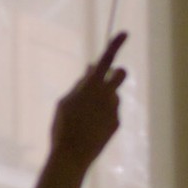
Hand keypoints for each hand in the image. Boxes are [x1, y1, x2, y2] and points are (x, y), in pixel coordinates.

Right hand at [48, 31, 129, 165]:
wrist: (72, 155)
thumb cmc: (63, 126)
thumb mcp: (65, 101)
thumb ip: (80, 85)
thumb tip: (91, 70)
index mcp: (92, 87)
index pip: (106, 60)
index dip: (115, 45)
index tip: (124, 33)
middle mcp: (107, 95)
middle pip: (121, 74)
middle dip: (116, 72)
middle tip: (106, 78)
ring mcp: (114, 109)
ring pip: (113, 96)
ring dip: (103, 99)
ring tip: (86, 115)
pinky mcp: (116, 123)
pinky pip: (110, 112)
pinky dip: (102, 115)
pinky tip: (90, 128)